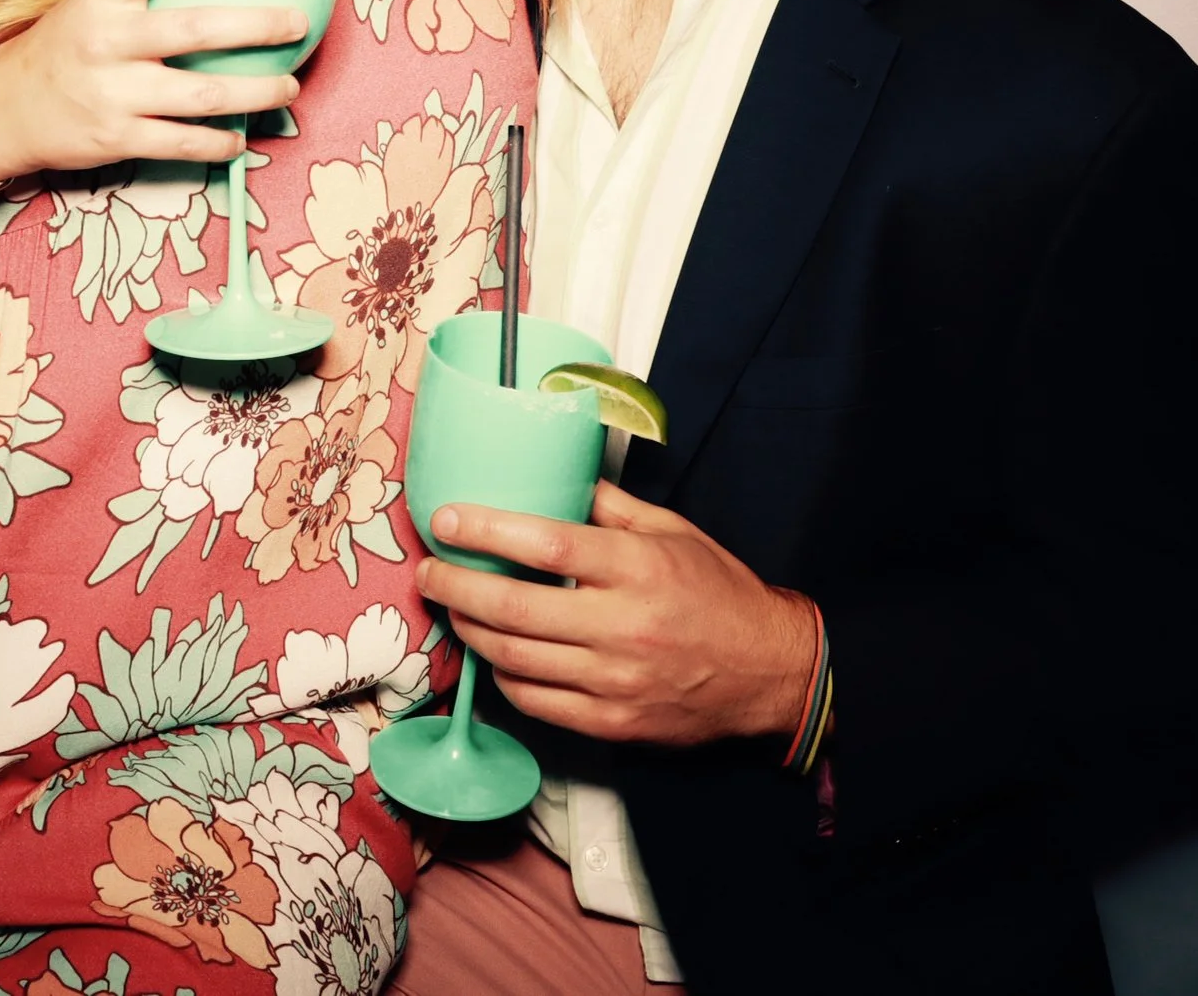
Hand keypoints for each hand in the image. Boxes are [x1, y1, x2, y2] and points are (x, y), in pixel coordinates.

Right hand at [0, 0, 307, 188]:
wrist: (3, 109)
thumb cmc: (64, 49)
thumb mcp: (90, 4)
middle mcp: (106, 40)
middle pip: (197, 28)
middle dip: (259, 25)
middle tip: (298, 21)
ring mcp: (112, 92)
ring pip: (203, 93)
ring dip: (257, 91)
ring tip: (288, 86)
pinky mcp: (116, 137)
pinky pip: (183, 141)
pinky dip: (220, 142)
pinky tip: (240, 138)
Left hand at [416, 481, 818, 746]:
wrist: (769, 675)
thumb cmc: (719, 593)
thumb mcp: (673, 532)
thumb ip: (611, 506)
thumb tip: (559, 473)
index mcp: (637, 569)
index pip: (545, 544)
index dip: (485, 531)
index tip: (446, 519)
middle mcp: (622, 626)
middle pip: (513, 608)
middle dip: (455, 587)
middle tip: (428, 570)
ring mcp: (614, 682)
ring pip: (514, 659)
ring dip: (470, 632)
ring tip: (451, 608)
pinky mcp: (611, 724)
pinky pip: (535, 703)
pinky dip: (504, 676)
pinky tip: (495, 653)